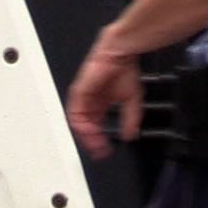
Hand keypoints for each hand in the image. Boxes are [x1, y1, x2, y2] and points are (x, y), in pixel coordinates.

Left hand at [66, 44, 142, 160]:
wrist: (121, 54)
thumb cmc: (124, 71)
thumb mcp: (130, 101)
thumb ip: (129, 119)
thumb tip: (129, 135)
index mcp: (100, 104)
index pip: (95, 126)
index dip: (98, 140)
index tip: (104, 151)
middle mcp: (89, 102)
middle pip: (85, 127)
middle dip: (92, 142)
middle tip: (99, 152)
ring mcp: (83, 98)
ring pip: (79, 122)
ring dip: (87, 136)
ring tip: (95, 145)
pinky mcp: (79, 92)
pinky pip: (76, 112)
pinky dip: (82, 124)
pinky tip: (90, 132)